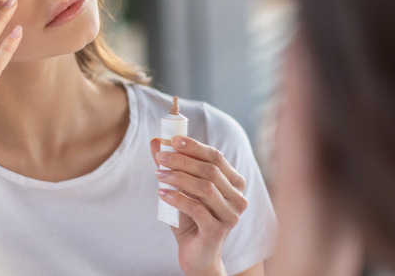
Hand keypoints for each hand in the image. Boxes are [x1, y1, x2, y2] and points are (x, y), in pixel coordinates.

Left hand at [150, 136, 247, 275]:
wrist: (195, 254)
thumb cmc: (190, 219)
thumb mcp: (180, 189)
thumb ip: (171, 165)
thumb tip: (156, 141)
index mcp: (234, 183)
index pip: (216, 157)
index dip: (194, 147)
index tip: (173, 140)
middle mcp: (238, 198)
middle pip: (210, 170)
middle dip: (182, 160)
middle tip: (161, 157)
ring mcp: (231, 216)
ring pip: (205, 188)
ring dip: (179, 178)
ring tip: (158, 175)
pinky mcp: (218, 231)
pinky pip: (197, 209)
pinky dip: (177, 198)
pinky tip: (162, 193)